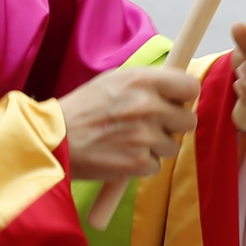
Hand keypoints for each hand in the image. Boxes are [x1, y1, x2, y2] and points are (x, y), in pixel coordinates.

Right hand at [60, 62, 199, 180]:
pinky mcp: (138, 163)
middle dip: (172, 124)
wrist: (54, 140)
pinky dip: (142, 163)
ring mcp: (144, 136)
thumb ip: (148, 83)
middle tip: (150, 125)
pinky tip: (121, 155)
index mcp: (142, 80)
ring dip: (156, 146)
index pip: (190, 87)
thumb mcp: (114, 80)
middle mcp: (147, 106)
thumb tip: (176, 91)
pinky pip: (156, 165)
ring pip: (172, 145)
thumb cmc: (83, 109)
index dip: (184, 96)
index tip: (176, 102)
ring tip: (128, 141)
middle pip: (188, 119)